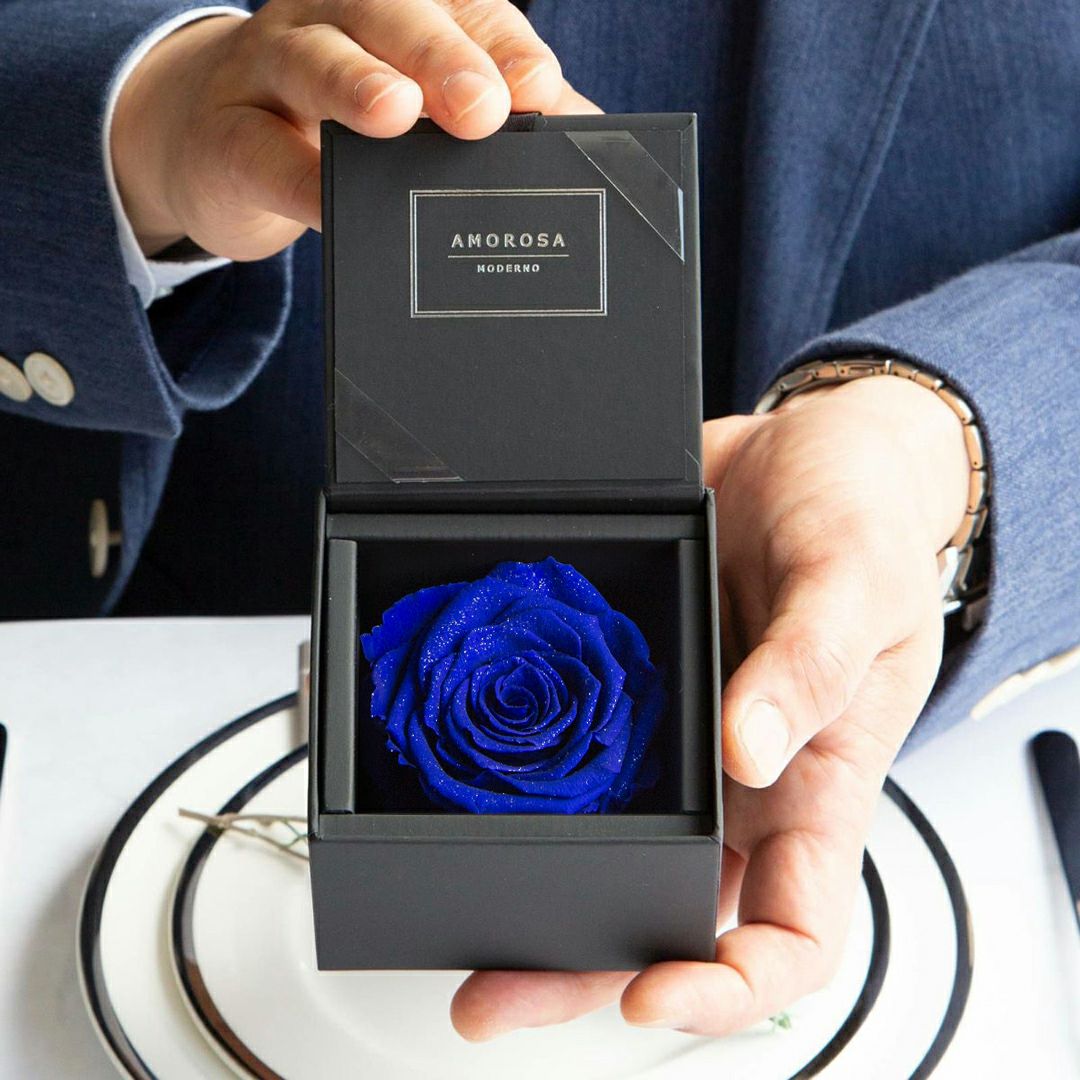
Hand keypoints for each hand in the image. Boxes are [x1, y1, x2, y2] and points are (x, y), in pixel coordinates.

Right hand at [111, 0, 599, 258]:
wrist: (216, 147)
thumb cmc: (341, 130)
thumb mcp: (419, 115)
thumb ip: (499, 122)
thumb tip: (582, 135)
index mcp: (397, 13)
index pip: (461, 8)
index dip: (501, 45)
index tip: (539, 89)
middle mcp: (335, 19)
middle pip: (391, 15)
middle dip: (442, 57)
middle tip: (483, 109)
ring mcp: (271, 68)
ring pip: (315, 60)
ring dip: (357, 84)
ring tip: (397, 114)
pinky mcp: (226, 135)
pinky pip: (261, 151)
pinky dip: (296, 176)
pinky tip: (328, 200)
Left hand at [450, 372, 969, 1038]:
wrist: (807, 447)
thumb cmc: (864, 520)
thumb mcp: (857, 582)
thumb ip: (811, 664)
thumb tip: (751, 750)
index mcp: (816, 781)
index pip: (791, 932)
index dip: (728, 986)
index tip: (651, 992)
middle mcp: (739, 777)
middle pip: (666, 911)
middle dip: (584, 964)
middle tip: (495, 991)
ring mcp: (677, 734)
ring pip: (606, 844)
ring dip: (534, 889)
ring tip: (453, 909)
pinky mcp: (626, 681)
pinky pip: (570, 741)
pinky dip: (518, 770)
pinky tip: (464, 776)